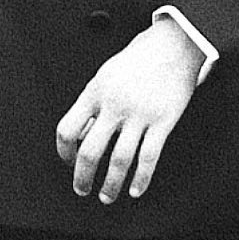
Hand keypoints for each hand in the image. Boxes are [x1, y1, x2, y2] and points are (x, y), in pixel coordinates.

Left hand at [56, 20, 203, 204]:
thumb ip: (91, 104)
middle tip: (81, 189)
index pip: (68, 129)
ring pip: (119, 160)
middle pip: (90, 151)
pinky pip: (149, 157)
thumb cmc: (139, 58)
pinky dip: (141, 178)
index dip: (64, 152)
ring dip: (110, 184)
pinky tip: (136, 189)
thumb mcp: (105, 76)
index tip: (68, 162)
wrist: (174, 44)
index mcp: (95, 92)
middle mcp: (114, 105)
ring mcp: (139, 114)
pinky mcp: (163, 121)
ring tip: (106, 196)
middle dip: (82, 177)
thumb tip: (81, 134)